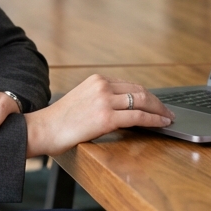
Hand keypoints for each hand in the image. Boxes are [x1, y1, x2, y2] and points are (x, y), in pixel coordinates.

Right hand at [24, 74, 174, 157]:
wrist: (43, 130)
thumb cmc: (60, 121)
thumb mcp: (82, 100)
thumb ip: (100, 99)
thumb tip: (123, 110)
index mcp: (96, 80)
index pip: (130, 85)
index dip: (146, 95)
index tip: (155, 103)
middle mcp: (102, 86)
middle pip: (140, 91)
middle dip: (157, 102)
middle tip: (167, 112)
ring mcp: (105, 100)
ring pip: (143, 101)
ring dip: (159, 110)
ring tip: (168, 118)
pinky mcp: (106, 117)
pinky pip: (138, 117)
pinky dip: (154, 120)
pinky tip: (161, 124)